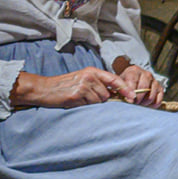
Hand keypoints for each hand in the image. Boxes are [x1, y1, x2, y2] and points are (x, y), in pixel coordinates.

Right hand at [13, 67, 128, 108]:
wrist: (44, 89)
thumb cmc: (65, 86)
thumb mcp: (83, 80)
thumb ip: (98, 85)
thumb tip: (116, 95)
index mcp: (92, 71)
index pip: (115, 79)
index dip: (125, 89)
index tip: (133, 97)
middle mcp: (90, 77)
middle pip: (108, 94)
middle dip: (102, 100)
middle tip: (87, 98)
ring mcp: (84, 85)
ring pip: (100, 101)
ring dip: (93, 104)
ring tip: (80, 99)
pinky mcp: (77, 95)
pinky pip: (90, 105)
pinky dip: (85, 106)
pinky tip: (76, 101)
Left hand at [112, 60, 163, 107]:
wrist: (132, 83)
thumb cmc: (125, 84)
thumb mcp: (120, 84)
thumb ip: (121, 89)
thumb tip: (129, 99)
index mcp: (134, 70)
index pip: (133, 80)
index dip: (130, 91)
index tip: (129, 100)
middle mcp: (146, 74)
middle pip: (144, 88)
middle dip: (138, 99)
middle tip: (133, 104)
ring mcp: (154, 81)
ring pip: (151, 95)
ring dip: (145, 103)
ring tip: (139, 104)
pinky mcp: (160, 88)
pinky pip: (158, 99)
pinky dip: (153, 105)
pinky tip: (146, 105)